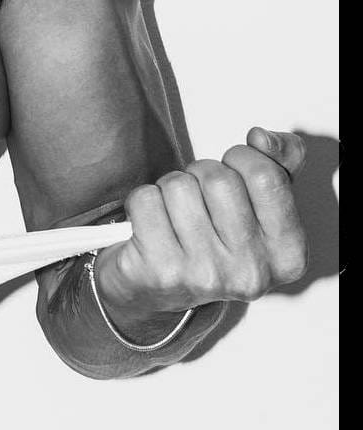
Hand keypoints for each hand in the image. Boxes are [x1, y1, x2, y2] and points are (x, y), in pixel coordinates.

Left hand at [96, 128, 308, 325]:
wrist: (158, 291)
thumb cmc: (213, 240)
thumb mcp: (260, 203)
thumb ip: (279, 163)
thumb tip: (263, 138)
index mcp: (288, 254)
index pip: (266, 176)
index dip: (241, 159)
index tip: (234, 172)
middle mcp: (251, 272)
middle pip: (218, 178)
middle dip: (201, 174)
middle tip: (199, 200)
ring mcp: (205, 275)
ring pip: (179, 185)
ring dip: (170, 188)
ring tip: (175, 215)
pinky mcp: (161, 271)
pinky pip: (145, 200)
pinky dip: (142, 202)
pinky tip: (151, 227)